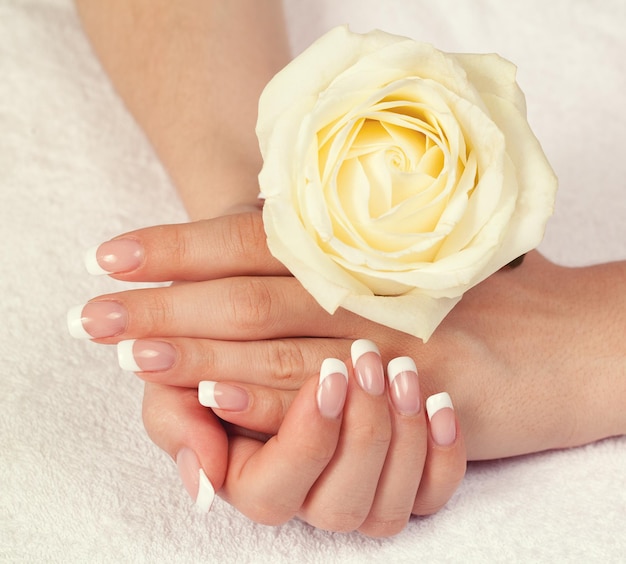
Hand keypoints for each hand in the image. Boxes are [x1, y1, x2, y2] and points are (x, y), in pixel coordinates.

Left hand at [69, 212, 625, 460]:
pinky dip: (267, 393)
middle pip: (250, 287)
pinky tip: (212, 392)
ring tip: (135, 353)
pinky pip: (332, 393)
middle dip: (167, 300)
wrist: (580, 335)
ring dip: (201, 345)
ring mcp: (401, 335)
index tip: (114, 252)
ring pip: (280, 341)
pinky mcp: (428, 391)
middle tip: (95, 313)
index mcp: (367, 243)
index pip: (252, 236)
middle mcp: (379, 282)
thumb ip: (346, 252)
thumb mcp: (416, 255)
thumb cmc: (494, 290)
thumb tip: (267, 244)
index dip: (179, 242)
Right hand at [158, 342, 464, 535]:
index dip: (304, 442)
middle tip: (366, 363)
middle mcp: (307, 495)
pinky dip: (443, 455)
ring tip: (404, 371)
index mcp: (252, 478)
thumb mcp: (181, 376)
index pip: (273, 493)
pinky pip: (432, 494)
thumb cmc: (225, 348)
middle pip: (340, 506)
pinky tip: (439, 402)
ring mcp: (358, 490)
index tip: (323, 378)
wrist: (275, 326)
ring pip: (388, 505)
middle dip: (360, 435)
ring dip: (403, 440)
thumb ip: (175, 423)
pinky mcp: (401, 477)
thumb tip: (201, 481)